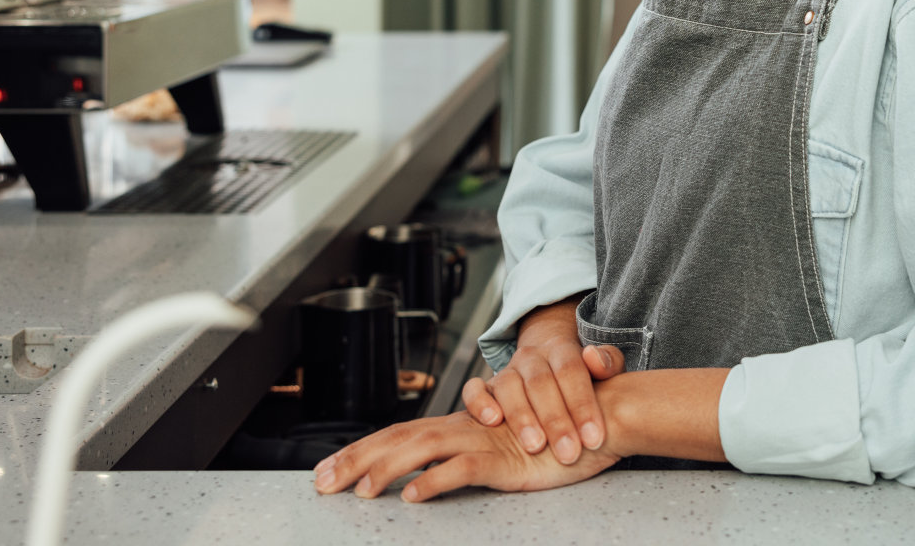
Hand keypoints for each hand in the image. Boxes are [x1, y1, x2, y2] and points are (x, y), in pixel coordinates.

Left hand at [312, 408, 618, 501]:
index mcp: (457, 427)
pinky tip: (415, 496)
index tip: (326, 472)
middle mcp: (463, 428)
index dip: (360, 451)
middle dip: (355, 459)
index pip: (398, 435)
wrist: (594, 418)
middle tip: (320, 482)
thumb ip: (463, 457)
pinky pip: (463, 468)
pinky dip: (436, 481)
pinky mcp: (503, 459)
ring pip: (422, 449)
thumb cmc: (550, 437)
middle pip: (398, 438)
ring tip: (360, 491)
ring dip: (388, 468)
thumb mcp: (496, 450)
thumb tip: (421, 480)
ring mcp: (482, 441)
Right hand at [460, 295, 624, 464]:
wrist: (547, 360)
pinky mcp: (486, 387)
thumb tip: (594, 358)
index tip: (595, 438)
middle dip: (556, 420)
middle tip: (569, 453)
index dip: (583, 405)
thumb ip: (608, 363)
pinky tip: (492, 421)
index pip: (571, 371)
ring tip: (536, 446)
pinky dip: (480, 403)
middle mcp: (531, 357)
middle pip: (540, 382)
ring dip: (522, 417)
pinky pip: (474, 389)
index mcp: (561, 349)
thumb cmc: (578, 377)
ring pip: (508, 386)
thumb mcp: (602, 370)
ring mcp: (507, 371)